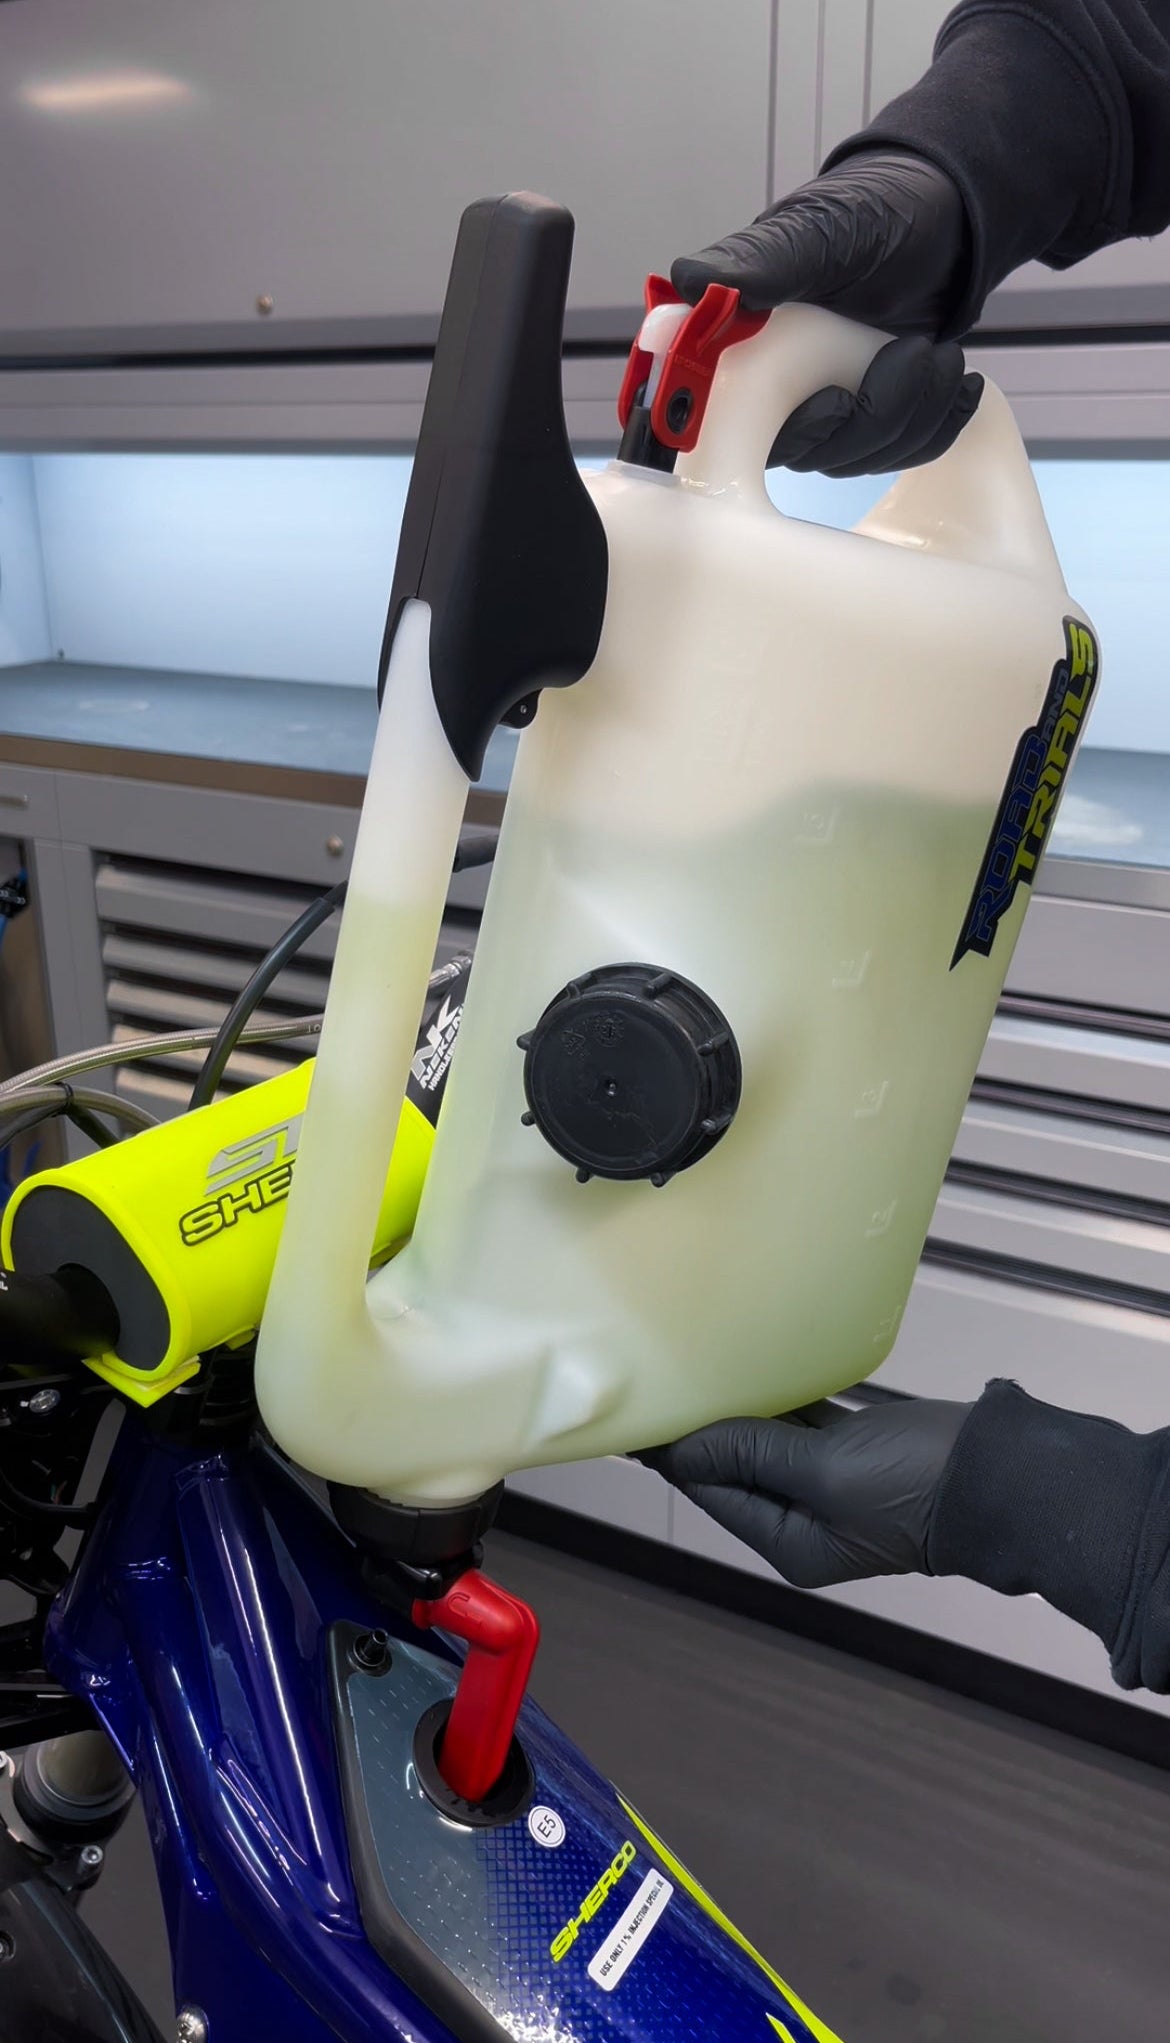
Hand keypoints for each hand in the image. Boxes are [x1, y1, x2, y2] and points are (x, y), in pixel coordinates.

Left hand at [639, 1397, 970, 1587]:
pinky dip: (780, 1402)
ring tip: (697, 1370)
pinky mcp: (860, 1453)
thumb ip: (754, 1454)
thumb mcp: (825, 1472)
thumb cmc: (913, 1484)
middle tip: (662, 1380)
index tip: (640, 1414)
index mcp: (791, 1542)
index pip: (714, 1490)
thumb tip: (686, 1448)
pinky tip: (756, 1370)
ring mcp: (834, 1486)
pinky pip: (805, 1425)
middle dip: (703, 1430)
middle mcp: (806, 1520)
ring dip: (739, 1412)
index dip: (675, 1453)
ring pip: (769, 1443)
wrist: (1003, 1476)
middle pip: (736, 1468)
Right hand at [672, 152, 983, 475]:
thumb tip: (689, 285)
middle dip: (872, 412)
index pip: (728, 422)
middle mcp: (771, 384)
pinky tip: (959, 385)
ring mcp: (821, 407)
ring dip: (912, 413)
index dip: (777, 426)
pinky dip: (934, 425)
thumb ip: (759, 262)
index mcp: (739, 341)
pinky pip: (893, 455)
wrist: (943, 220)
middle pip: (806, 449)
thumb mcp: (817, 229)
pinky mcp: (866, 421)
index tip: (835, 402)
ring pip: (856, 457)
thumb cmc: (874, 210)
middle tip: (916, 352)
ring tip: (943, 355)